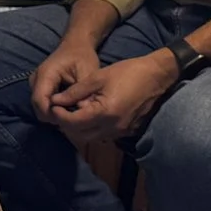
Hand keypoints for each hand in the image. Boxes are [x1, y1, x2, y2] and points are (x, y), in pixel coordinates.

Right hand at [28, 41, 101, 119]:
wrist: (76, 46)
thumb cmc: (82, 57)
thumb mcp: (87, 73)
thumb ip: (84, 92)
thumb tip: (84, 112)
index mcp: (46, 74)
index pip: (40, 101)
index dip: (52, 114)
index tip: (69, 121)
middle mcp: (35, 80)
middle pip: (38, 107)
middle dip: (54, 117)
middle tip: (73, 121)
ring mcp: (35, 84)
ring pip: (39, 108)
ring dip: (54, 114)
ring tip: (71, 115)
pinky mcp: (39, 88)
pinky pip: (43, 104)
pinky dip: (54, 110)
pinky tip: (67, 109)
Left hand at [47, 51, 178, 143]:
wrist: (157, 76)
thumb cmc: (128, 72)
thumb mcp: (98, 77)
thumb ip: (75, 92)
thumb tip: (55, 100)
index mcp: (104, 113)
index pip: (73, 123)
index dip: (59, 115)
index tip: (52, 106)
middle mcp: (113, 128)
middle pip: (80, 135)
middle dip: (67, 124)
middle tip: (60, 110)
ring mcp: (121, 132)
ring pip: (91, 138)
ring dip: (79, 128)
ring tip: (73, 112)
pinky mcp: (127, 132)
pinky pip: (103, 135)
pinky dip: (92, 129)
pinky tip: (90, 115)